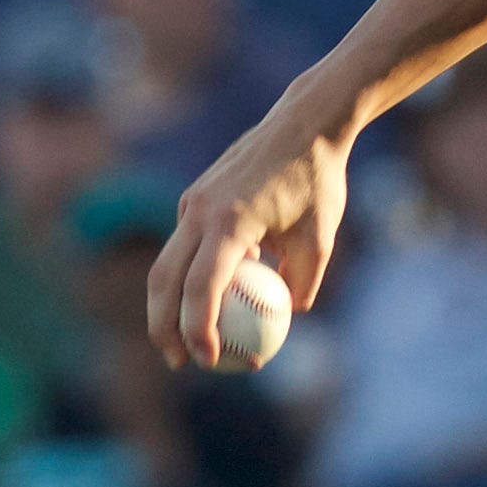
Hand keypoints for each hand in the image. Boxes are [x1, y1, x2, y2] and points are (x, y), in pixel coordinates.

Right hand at [149, 100, 349, 369]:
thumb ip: (303, 279)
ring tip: (182, 343)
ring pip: (165, 263)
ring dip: (168, 306)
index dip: (198, 330)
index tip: (209, 361)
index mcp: (228, 221)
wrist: (303, 125)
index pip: (200, 287)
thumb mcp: (323, 237)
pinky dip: (186, 278)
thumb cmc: (319, 181)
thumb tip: (291, 315)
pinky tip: (206, 304)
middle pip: (164, 279)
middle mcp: (198, 211)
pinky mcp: (193, 199)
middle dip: (163, 326)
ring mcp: (191, 203)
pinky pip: (183, 247)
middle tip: (179, 362)